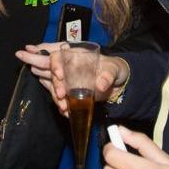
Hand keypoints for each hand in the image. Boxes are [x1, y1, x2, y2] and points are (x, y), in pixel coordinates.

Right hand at [14, 43, 128, 115]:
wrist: (118, 85)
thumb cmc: (114, 69)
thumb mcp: (114, 69)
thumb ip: (108, 75)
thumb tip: (101, 85)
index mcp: (75, 56)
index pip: (56, 56)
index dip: (54, 64)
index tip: (59, 75)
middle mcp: (66, 67)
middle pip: (50, 73)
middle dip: (54, 84)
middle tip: (61, 95)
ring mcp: (66, 81)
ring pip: (53, 88)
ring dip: (57, 98)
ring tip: (64, 107)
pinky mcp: (69, 93)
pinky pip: (60, 99)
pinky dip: (62, 106)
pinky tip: (66, 112)